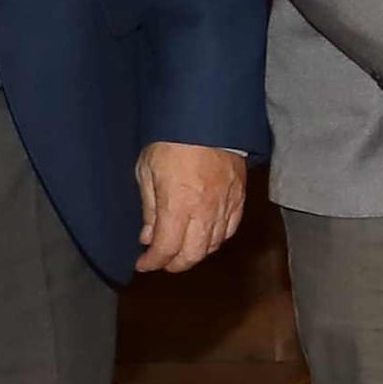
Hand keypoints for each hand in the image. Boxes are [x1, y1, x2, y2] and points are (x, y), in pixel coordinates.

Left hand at [136, 144, 247, 274]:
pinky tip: (205, 236)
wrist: (207, 119)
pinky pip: (230, 229)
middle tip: (162, 261)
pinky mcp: (239, 197)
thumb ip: (149, 209)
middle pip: (193, 254)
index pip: (166, 248)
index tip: (143, 263)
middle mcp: (204, 210)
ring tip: (182, 249)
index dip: (152, 261)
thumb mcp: (147, 172)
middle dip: (175, 264)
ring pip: (213, 245)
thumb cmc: (172, 141)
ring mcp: (225, 205)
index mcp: (178, 204)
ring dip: (195, 253)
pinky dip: (216, 239)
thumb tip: (148, 236)